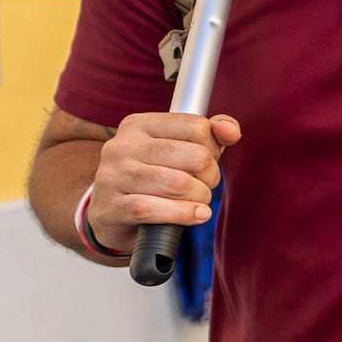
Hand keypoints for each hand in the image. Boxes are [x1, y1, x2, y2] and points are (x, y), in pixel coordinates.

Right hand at [89, 112, 240, 246]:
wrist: (111, 216)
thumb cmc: (153, 178)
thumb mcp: (179, 150)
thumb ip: (212, 135)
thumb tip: (231, 131)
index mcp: (139, 125)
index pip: (197, 127)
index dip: (212, 149)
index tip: (204, 162)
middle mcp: (122, 146)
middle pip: (195, 157)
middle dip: (210, 177)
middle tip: (204, 185)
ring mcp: (113, 176)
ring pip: (180, 185)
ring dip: (200, 198)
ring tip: (198, 202)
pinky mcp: (112, 207)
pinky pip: (157, 209)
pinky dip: (185, 215)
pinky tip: (195, 216)